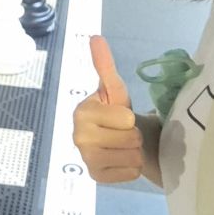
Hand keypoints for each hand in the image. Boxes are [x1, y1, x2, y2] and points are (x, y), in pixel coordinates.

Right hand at [72, 35, 143, 183]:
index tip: (120, 116)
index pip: (125, 118)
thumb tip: (95, 37)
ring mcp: (86, 159)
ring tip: (126, 147)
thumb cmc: (117, 114)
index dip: (129, 117)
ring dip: (135, 152)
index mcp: (82, 112)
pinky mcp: (96, 177)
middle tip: (125, 133)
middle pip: (129, 139)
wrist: (120, 141)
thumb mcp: (114, 90)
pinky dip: (132, 169)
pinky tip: (122, 161)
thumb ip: (104, 65)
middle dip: (134, 135)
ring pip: (131, 157)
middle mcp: (78, 136)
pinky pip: (129, 174)